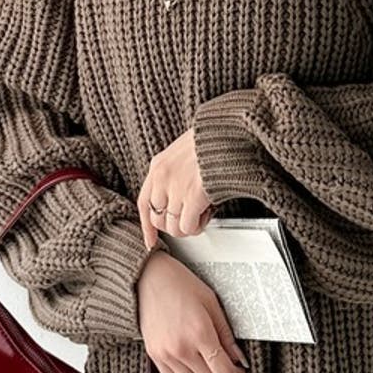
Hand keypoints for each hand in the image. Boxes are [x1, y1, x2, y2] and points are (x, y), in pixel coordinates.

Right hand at [137, 251, 249, 372]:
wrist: (149, 279)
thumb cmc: (180, 285)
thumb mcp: (211, 303)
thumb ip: (226, 333)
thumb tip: (237, 355)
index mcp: (200, 333)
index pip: (223, 371)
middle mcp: (182, 348)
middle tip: (226, 364)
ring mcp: (166, 354)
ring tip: (206, 361)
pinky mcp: (154, 356)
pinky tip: (190, 362)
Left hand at [138, 127, 214, 248]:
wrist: (228, 132)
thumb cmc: (213, 139)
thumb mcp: (183, 151)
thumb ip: (175, 173)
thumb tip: (176, 197)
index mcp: (158, 166)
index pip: (144, 203)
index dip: (147, 226)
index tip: (150, 240)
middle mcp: (162, 178)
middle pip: (158, 219)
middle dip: (174, 225)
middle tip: (189, 220)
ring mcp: (176, 188)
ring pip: (173, 227)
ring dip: (188, 226)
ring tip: (201, 215)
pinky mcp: (192, 197)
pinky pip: (188, 226)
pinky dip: (197, 226)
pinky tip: (206, 215)